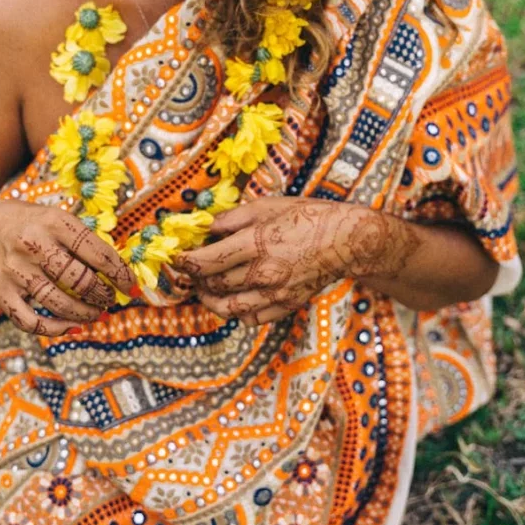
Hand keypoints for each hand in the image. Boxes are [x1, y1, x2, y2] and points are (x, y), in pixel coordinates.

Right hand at [0, 199, 135, 336]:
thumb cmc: (28, 222)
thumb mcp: (54, 217)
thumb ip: (81, 239)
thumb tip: (116, 270)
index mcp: (53, 222)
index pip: (96, 251)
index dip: (119, 272)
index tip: (131, 286)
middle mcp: (33, 244)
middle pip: (79, 280)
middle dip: (102, 295)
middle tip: (111, 300)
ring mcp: (15, 270)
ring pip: (59, 303)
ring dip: (85, 314)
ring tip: (98, 314)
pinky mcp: (1, 291)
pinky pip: (30, 321)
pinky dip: (55, 330)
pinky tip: (72, 327)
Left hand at [173, 198, 403, 324]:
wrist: (347, 240)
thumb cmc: (306, 216)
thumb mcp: (267, 206)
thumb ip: (231, 219)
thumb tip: (203, 226)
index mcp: (256, 243)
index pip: (207, 261)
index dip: (185, 263)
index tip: (177, 259)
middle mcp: (264, 272)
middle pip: (215, 286)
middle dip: (195, 281)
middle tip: (189, 273)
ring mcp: (276, 293)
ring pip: (230, 309)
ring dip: (211, 301)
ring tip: (206, 290)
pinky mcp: (287, 305)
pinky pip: (253, 318)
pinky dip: (238, 312)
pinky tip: (234, 298)